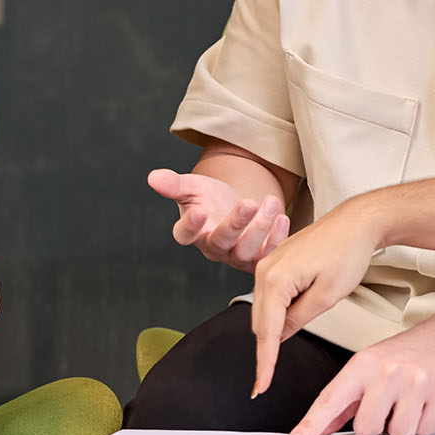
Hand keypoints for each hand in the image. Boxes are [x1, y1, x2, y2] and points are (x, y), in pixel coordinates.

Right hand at [147, 168, 289, 271]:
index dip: (191, 225)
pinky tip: (282, 218)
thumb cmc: (210, 198)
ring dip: (261, 227)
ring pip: (246, 250)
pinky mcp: (257, 257)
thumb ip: (174, 184)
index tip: (199, 210)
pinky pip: (267, 255)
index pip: (185, 234)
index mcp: (193, 233)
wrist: (234, 205)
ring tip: (271, 202)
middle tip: (248, 202)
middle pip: (221, 242)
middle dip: (236, 223)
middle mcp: (213, 248)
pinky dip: (277, 239)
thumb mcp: (192, 187)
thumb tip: (152, 177)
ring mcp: (236, 255)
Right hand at [250, 201, 384, 395]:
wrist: (357, 221)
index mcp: (275, 279)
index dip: (264, 363)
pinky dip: (276, 312)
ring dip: (272, 330)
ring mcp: (269, 263)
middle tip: (268, 379)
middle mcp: (265, 269)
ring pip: (263, 308)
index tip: (261, 386)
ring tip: (279, 355)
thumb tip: (280, 335)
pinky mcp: (277, 261)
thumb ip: (298, 319)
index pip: (266, 332)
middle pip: (259, 321)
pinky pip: (270, 294)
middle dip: (266, 349)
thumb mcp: (328, 296)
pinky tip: (288, 322)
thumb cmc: (348, 252)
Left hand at [283, 310, 434, 434]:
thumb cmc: (411, 351)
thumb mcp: (372, 365)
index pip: (330, 400)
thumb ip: (346, 400)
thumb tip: (322, 427)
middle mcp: (387, 371)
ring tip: (411, 401)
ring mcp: (415, 382)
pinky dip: (425, 422)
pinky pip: (424, 430)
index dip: (310, 426)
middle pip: (366, 428)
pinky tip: (427, 401)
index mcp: (364, 364)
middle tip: (390, 405)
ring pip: (398, 434)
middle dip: (378, 425)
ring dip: (404, 425)